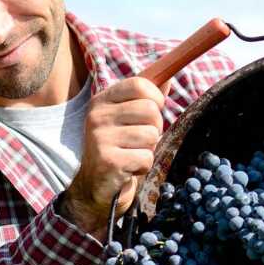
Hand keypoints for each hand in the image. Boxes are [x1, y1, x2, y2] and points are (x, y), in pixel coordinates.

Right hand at [60, 77, 168, 240]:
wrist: (96, 186)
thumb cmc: (119, 148)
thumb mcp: (128, 120)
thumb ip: (146, 99)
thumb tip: (168, 78)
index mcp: (103, 100)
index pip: (141, 84)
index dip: (156, 98)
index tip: (152, 111)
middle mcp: (98, 115)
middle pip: (151, 111)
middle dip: (155, 129)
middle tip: (140, 140)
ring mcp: (100, 137)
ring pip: (151, 136)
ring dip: (148, 150)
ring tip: (131, 154)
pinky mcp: (108, 160)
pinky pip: (146, 158)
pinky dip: (143, 166)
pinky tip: (128, 168)